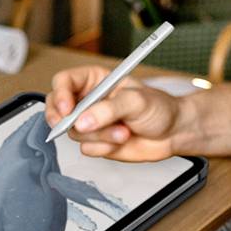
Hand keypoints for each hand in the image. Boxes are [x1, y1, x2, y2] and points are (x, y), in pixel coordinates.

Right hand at [44, 65, 186, 160]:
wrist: (172, 132)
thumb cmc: (159, 108)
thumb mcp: (136, 100)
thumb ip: (108, 109)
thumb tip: (82, 121)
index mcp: (95, 81)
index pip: (64, 82)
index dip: (60, 95)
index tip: (67, 109)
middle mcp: (88, 101)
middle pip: (57, 109)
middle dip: (64, 121)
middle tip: (76, 126)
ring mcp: (90, 124)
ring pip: (74, 133)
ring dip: (99, 136)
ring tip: (123, 131)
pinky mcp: (96, 142)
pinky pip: (86, 149)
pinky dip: (104, 148)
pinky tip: (121, 141)